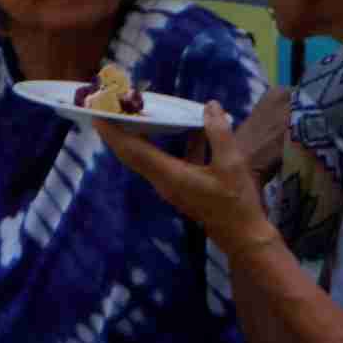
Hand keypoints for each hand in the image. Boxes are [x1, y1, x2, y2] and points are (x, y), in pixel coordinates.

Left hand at [93, 107, 261, 235]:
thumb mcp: (232, 163)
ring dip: (143, 136)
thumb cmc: (236, 202)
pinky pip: (167, 161)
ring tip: (140, 112)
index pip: (133, 151)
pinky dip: (171, 144)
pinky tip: (191, 128)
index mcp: (170, 175)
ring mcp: (172, 186)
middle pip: (133, 154)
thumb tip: (210, 106)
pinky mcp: (182, 188)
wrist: (245, 236)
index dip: (114, 133)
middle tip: (110, 107)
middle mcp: (163, 182)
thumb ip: (218, 133)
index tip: (97, 115)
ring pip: (149, 157)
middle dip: (119, 131)